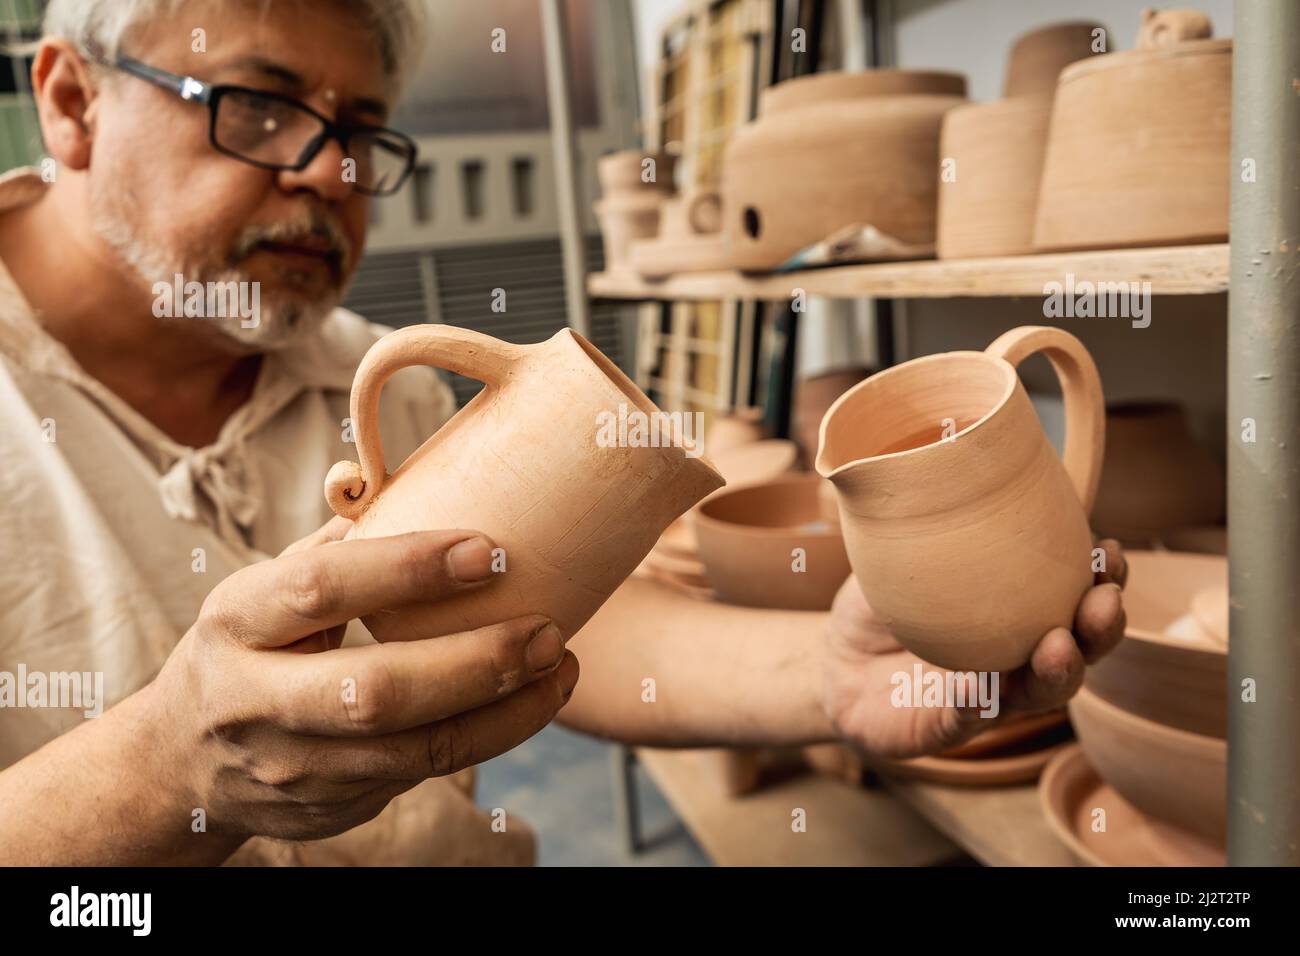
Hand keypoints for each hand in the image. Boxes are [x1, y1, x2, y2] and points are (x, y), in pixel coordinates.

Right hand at [145, 523, 577, 847]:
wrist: (183, 765)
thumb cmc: (251, 647)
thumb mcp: (264, 590)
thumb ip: (337, 547)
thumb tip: (429, 479)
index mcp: (237, 620)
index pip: (322, 588)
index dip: (409, 569)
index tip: (489, 550)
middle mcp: (254, 701)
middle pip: (374, 692)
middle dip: (474, 662)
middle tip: (546, 629)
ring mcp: (290, 767)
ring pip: (412, 751)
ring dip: (503, 712)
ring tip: (559, 667)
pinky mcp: (327, 810)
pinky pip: (421, 775)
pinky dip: (487, 737)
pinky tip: (530, 701)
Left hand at [822, 540, 1126, 758]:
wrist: (835, 665)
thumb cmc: (881, 605)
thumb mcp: (899, 554)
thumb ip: (927, 520)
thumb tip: (936, 453)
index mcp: (1017, 614)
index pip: (1073, 598)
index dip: (1102, 580)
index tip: (1110, 551)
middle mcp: (1013, 657)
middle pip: (1076, 651)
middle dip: (1100, 629)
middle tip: (1105, 602)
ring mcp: (984, 696)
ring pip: (1037, 693)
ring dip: (1057, 672)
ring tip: (1059, 646)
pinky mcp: (943, 726)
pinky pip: (965, 718)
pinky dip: (976, 703)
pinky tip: (978, 686)